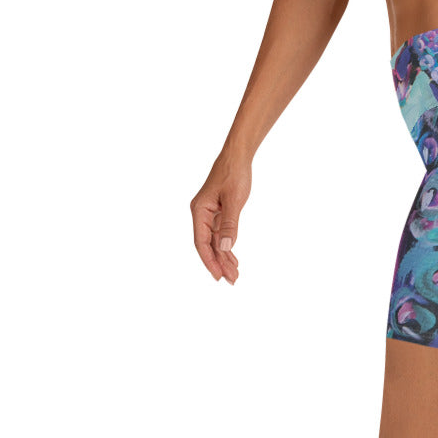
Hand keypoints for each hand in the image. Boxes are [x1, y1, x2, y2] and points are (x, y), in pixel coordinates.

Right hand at [190, 152, 251, 283]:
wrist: (238, 156)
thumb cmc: (234, 174)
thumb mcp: (234, 200)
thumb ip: (230, 224)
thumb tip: (225, 247)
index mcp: (200, 210)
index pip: (201, 242)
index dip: (209, 260)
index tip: (218, 276)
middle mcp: (201, 214)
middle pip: (207, 245)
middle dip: (219, 264)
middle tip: (232, 281)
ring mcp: (209, 214)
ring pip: (214, 242)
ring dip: (224, 259)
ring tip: (235, 275)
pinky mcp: (218, 213)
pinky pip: (220, 235)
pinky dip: (227, 248)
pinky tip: (233, 260)